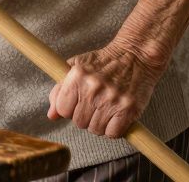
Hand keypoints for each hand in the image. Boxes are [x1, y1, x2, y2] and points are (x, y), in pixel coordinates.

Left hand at [46, 40, 167, 138]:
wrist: (136, 55)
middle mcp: (93, 88)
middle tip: (96, 104)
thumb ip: (60, 90)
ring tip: (106, 108)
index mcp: (77, 76)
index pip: (62, 109)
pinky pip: (113, 133)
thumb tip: (52, 115)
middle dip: (86, 117)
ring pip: (96, 130)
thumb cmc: (105, 62)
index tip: (78, 103)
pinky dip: (115, 129)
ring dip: (100, 124)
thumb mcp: (77, 67)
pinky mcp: (129, 109)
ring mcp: (112, 99)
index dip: (69, 109)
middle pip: (79, 122)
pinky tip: (116, 116)